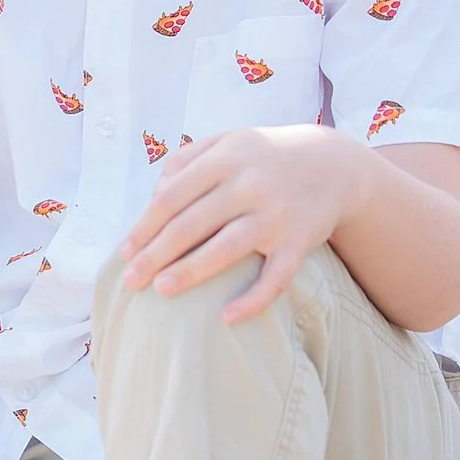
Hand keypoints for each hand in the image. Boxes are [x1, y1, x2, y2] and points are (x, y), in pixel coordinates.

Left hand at [118, 124, 359, 323]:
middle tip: (130, 281)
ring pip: (226, 249)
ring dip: (190, 272)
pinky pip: (276, 277)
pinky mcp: (300, 241)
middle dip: (155, 255)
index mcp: (225, 159)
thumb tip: (152, 196)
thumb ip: (185, 160)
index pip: (172, 197)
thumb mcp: (225, 142)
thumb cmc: (263, 157)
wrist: (334, 163)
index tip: (125, 252)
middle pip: (191, 225)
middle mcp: (249, 185)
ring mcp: (276, 214)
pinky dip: (253, 299)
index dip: (145, 227)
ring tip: (161, 290)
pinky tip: (227, 317)